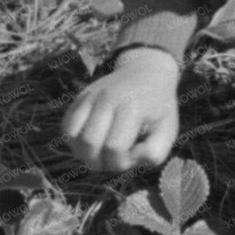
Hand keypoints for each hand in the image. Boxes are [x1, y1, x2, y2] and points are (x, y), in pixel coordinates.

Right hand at [61, 49, 181, 174]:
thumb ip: (155, 153)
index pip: (114, 148)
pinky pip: (66, 126)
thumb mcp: (168, 131)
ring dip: (83, 154)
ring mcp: (90, 96)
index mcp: (131, 107)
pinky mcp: (80, 97)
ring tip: (100, 154)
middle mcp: (106, 99)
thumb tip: (129, 159)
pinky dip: (74, 141)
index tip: (131, 158)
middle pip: (89, 143)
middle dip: (99, 162)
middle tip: (113, 160)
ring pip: (71, 135)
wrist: (147, 72)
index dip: (121, 163)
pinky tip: (91, 143)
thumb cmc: (158, 108)